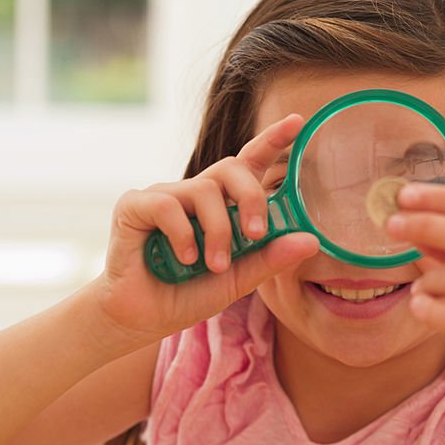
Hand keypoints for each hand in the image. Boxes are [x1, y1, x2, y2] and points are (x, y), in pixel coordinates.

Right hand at [89, 114, 320, 351]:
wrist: (140, 320)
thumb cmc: (185, 296)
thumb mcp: (236, 281)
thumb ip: (268, 259)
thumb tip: (311, 240)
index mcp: (219, 206)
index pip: (248, 164)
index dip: (271, 141)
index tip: (298, 123)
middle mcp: (191, 194)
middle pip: (230, 168)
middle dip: (251, 197)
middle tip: (256, 234)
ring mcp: (162, 196)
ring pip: (203, 190)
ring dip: (217, 231)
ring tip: (214, 266)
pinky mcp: (133, 205)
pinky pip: (166, 204)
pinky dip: (182, 234)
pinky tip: (185, 259)